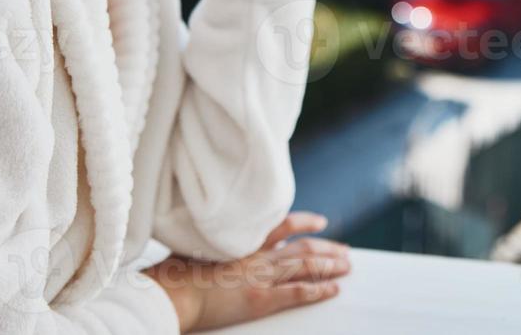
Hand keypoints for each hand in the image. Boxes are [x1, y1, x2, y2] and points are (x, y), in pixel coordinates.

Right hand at [143, 211, 349, 331]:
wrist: (173, 290)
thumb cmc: (178, 271)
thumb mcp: (198, 245)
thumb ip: (216, 242)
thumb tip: (218, 239)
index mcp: (244, 241)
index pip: (283, 225)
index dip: (305, 222)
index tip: (321, 222)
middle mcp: (257, 255)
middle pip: (302, 247)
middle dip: (327, 249)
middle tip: (345, 252)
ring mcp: (260, 276)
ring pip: (306, 266)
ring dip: (330, 266)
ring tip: (347, 267)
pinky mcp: (260, 299)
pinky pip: (297, 292)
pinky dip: (318, 290)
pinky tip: (333, 290)